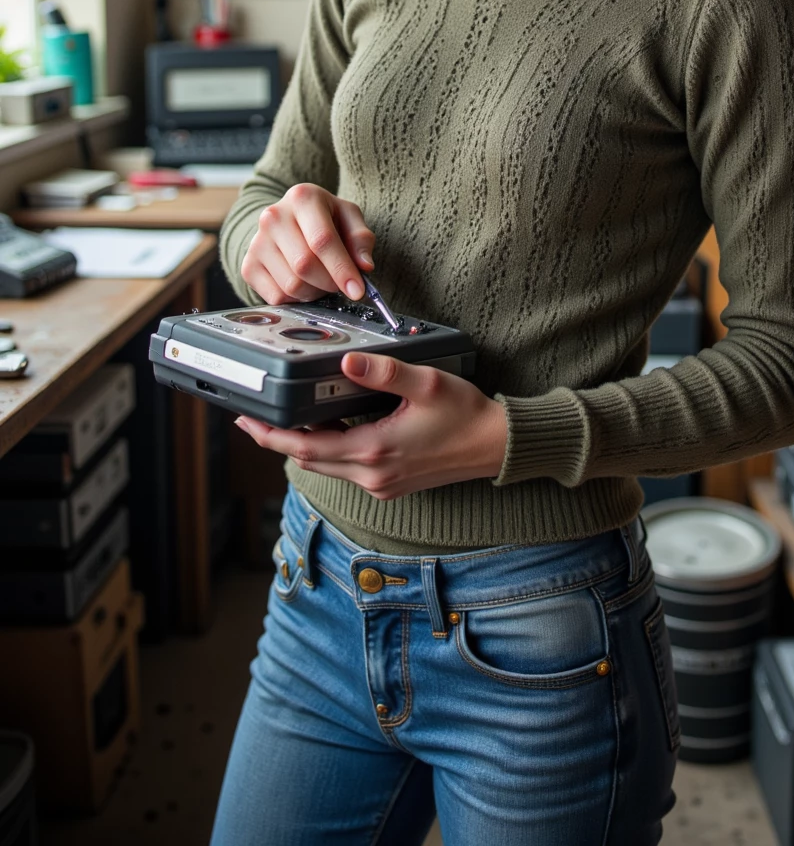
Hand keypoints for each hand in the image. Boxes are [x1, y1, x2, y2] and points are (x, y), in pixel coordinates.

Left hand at [233, 351, 508, 499]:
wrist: (495, 446)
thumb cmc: (465, 414)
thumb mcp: (426, 383)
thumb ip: (384, 371)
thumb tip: (347, 360)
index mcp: (374, 450)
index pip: (306, 447)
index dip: (271, 435)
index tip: (247, 421)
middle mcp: (372, 475)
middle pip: (308, 460)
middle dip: (277, 438)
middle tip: (252, 417)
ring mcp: (381, 484)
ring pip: (326, 466)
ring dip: (302, 445)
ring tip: (282, 420)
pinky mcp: (390, 484)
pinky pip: (346, 468)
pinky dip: (328, 450)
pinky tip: (326, 429)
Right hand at [240, 183, 375, 304]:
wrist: (288, 220)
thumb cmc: (324, 218)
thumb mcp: (348, 217)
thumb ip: (361, 239)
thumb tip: (364, 266)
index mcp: (302, 197)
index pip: (322, 240)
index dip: (342, 269)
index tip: (357, 290)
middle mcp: (273, 217)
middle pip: (305, 266)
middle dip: (329, 283)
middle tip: (340, 283)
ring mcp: (256, 242)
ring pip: (291, 285)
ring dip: (314, 292)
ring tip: (321, 279)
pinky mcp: (248, 266)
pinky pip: (276, 297)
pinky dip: (297, 299)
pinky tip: (304, 283)